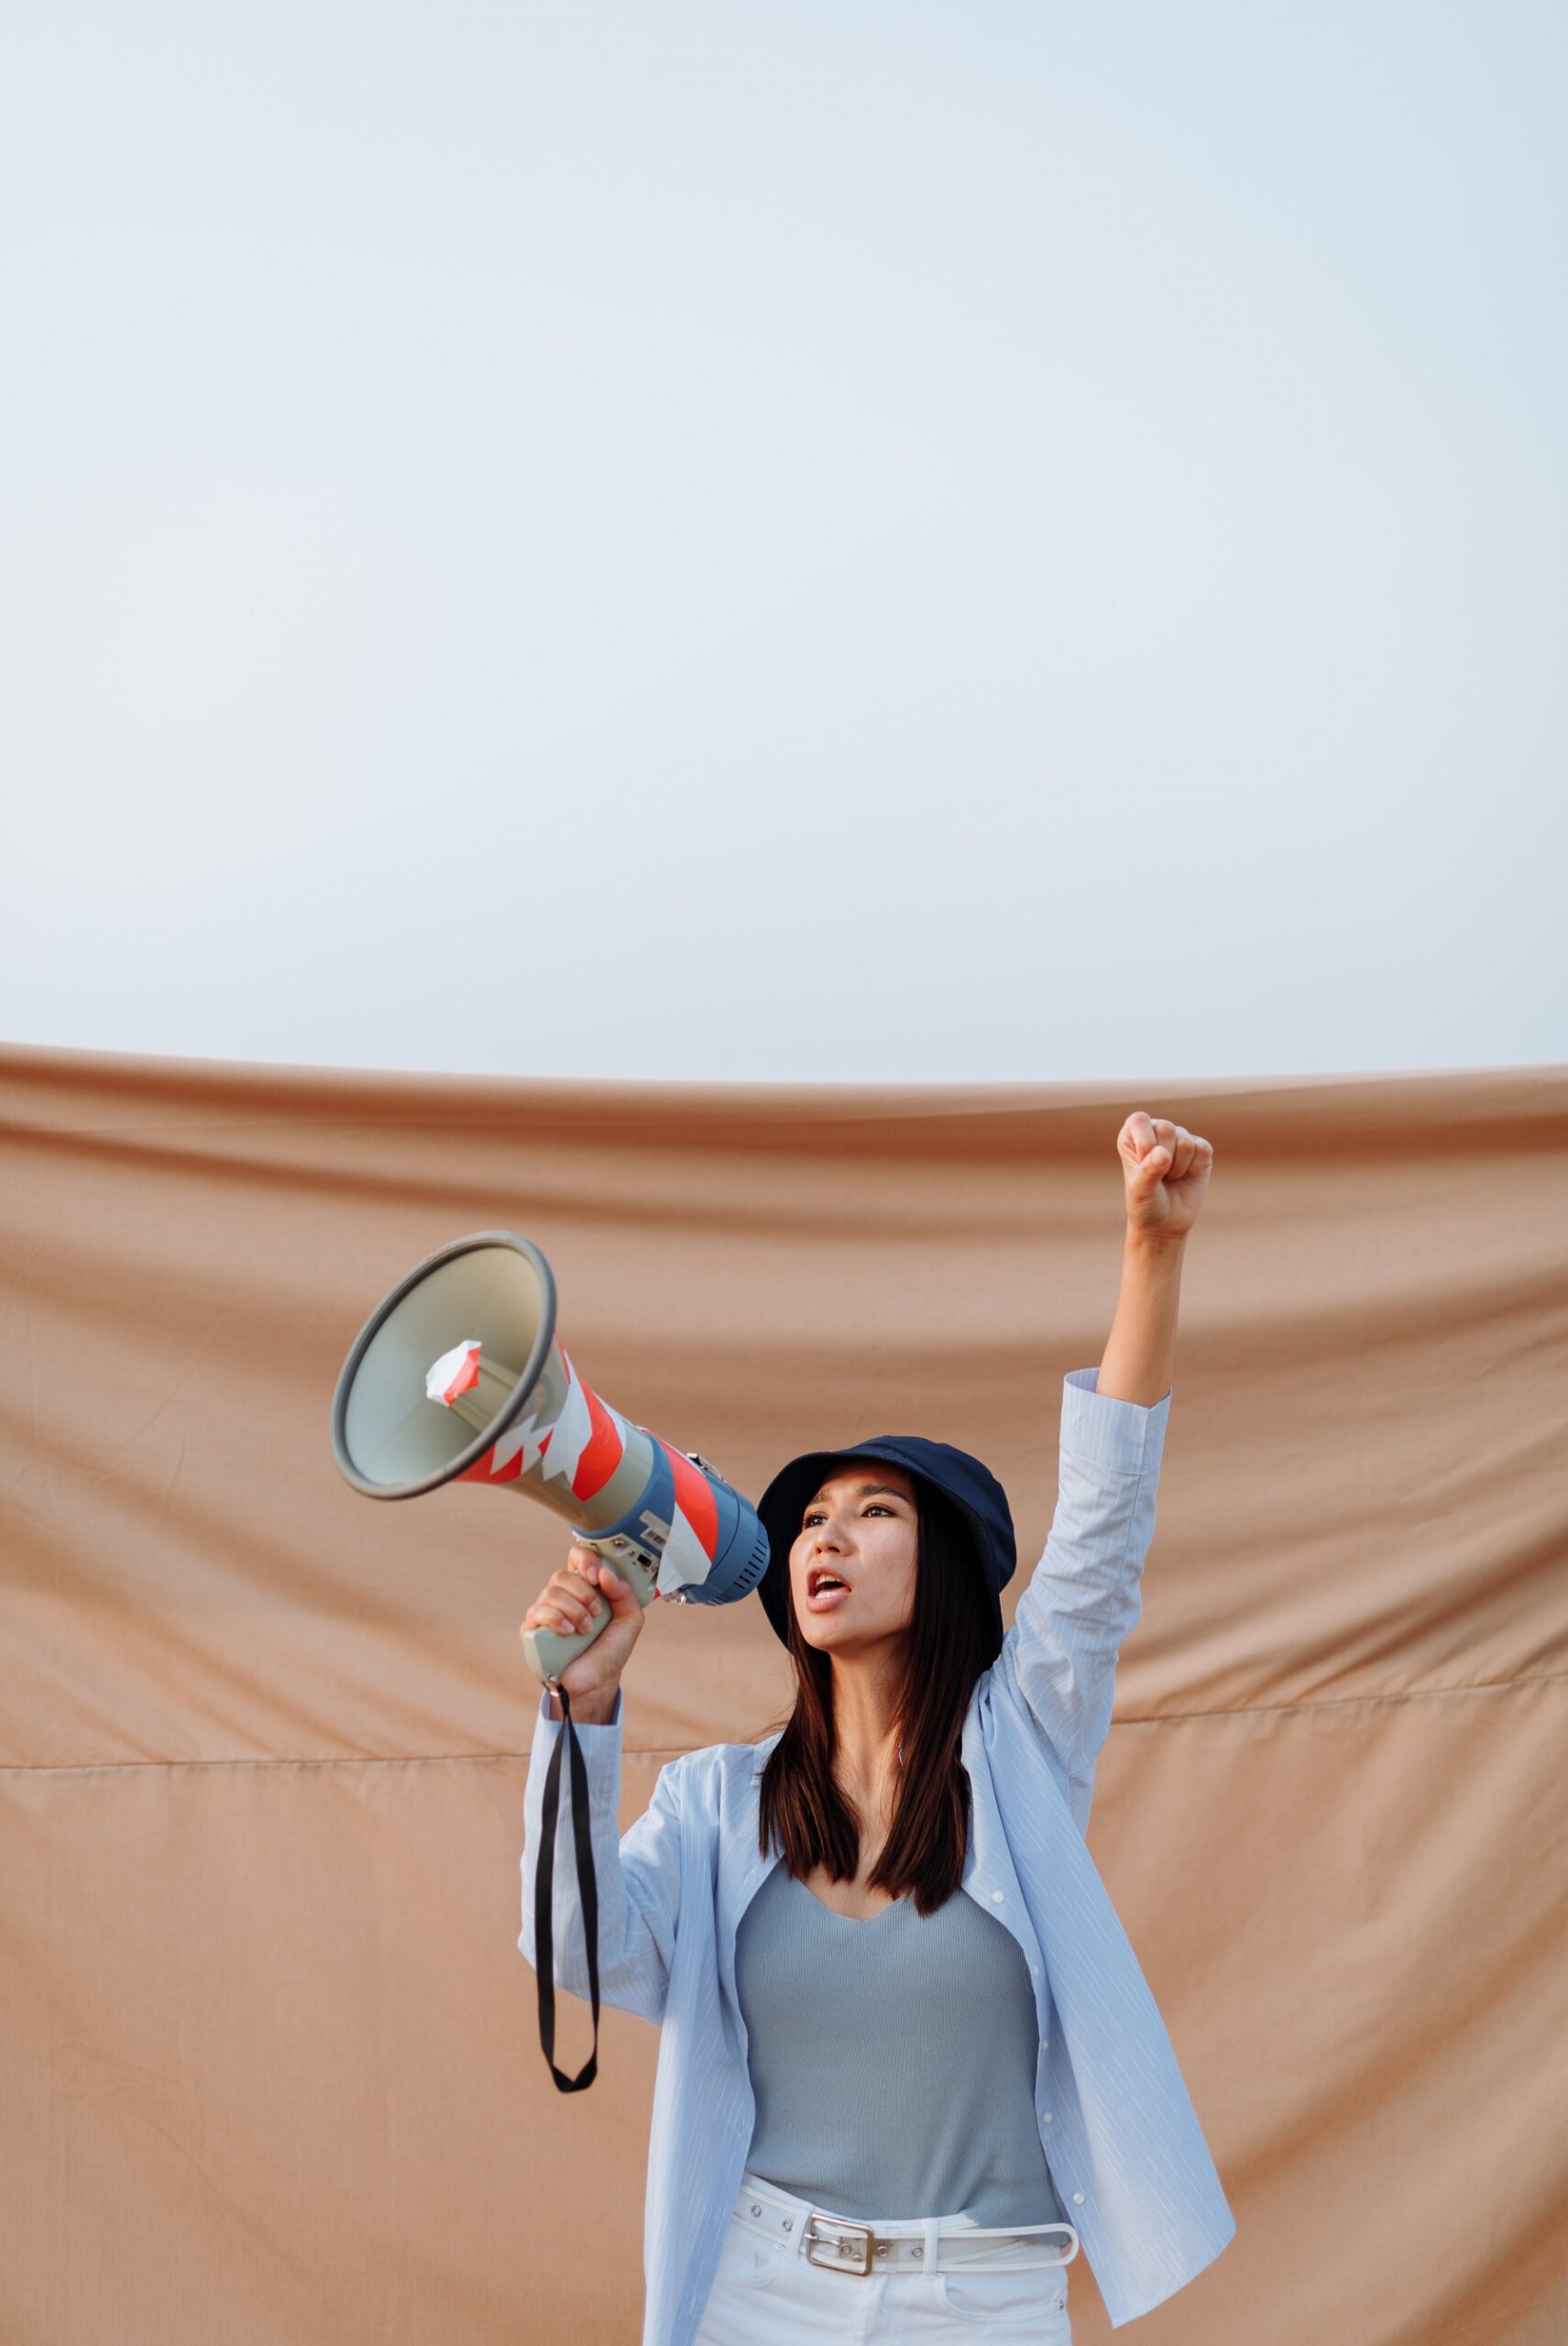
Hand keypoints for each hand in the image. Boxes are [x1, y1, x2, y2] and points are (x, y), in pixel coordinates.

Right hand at [521, 1542, 647, 1717]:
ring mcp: (545, 1612)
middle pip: (561, 1575)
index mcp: (584, 1589)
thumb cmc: (610, 1650)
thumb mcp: (630, 1619)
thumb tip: (605, 1573)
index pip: (575, 1558)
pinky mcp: (532, 1630)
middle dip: (583, 1592)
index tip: (596, 1575)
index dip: (584, 1559)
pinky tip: (569, 1633)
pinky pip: (538, 1612)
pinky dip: (557, 1619)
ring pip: (551, 1593)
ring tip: (586, 1629)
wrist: (598, 1682)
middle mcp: (563, 1597)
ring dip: (574, 1610)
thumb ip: (624, 1593)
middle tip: (596, 1612)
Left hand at [1117, 1111, 1213, 1240]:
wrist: (1165, 1223)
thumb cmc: (1145, 1203)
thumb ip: (1148, 1171)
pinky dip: (1195, 1169)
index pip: (1140, 1120)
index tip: (1142, 1164)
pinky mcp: (1201, 1149)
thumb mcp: (1140, 1190)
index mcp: (1133, 1134)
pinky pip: (1203, 1150)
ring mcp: (1180, 1138)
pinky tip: (1187, 1176)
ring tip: (1170, 1178)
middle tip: (1159, 1176)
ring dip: (1178, 1167)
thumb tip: (1163, 1154)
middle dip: (1164, 1159)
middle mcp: (1156, 1131)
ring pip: (1185, 1141)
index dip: (1145, 1144)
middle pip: (1166, 1128)